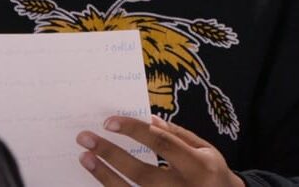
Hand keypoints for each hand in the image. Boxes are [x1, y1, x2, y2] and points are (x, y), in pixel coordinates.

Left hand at [77, 115, 244, 186]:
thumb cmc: (213, 173)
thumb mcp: (206, 149)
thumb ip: (178, 135)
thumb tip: (148, 120)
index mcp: (197, 166)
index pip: (161, 144)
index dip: (134, 132)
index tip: (110, 121)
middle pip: (141, 172)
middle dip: (111, 154)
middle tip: (86, 138)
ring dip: (105, 176)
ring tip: (85, 158)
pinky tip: (101, 178)